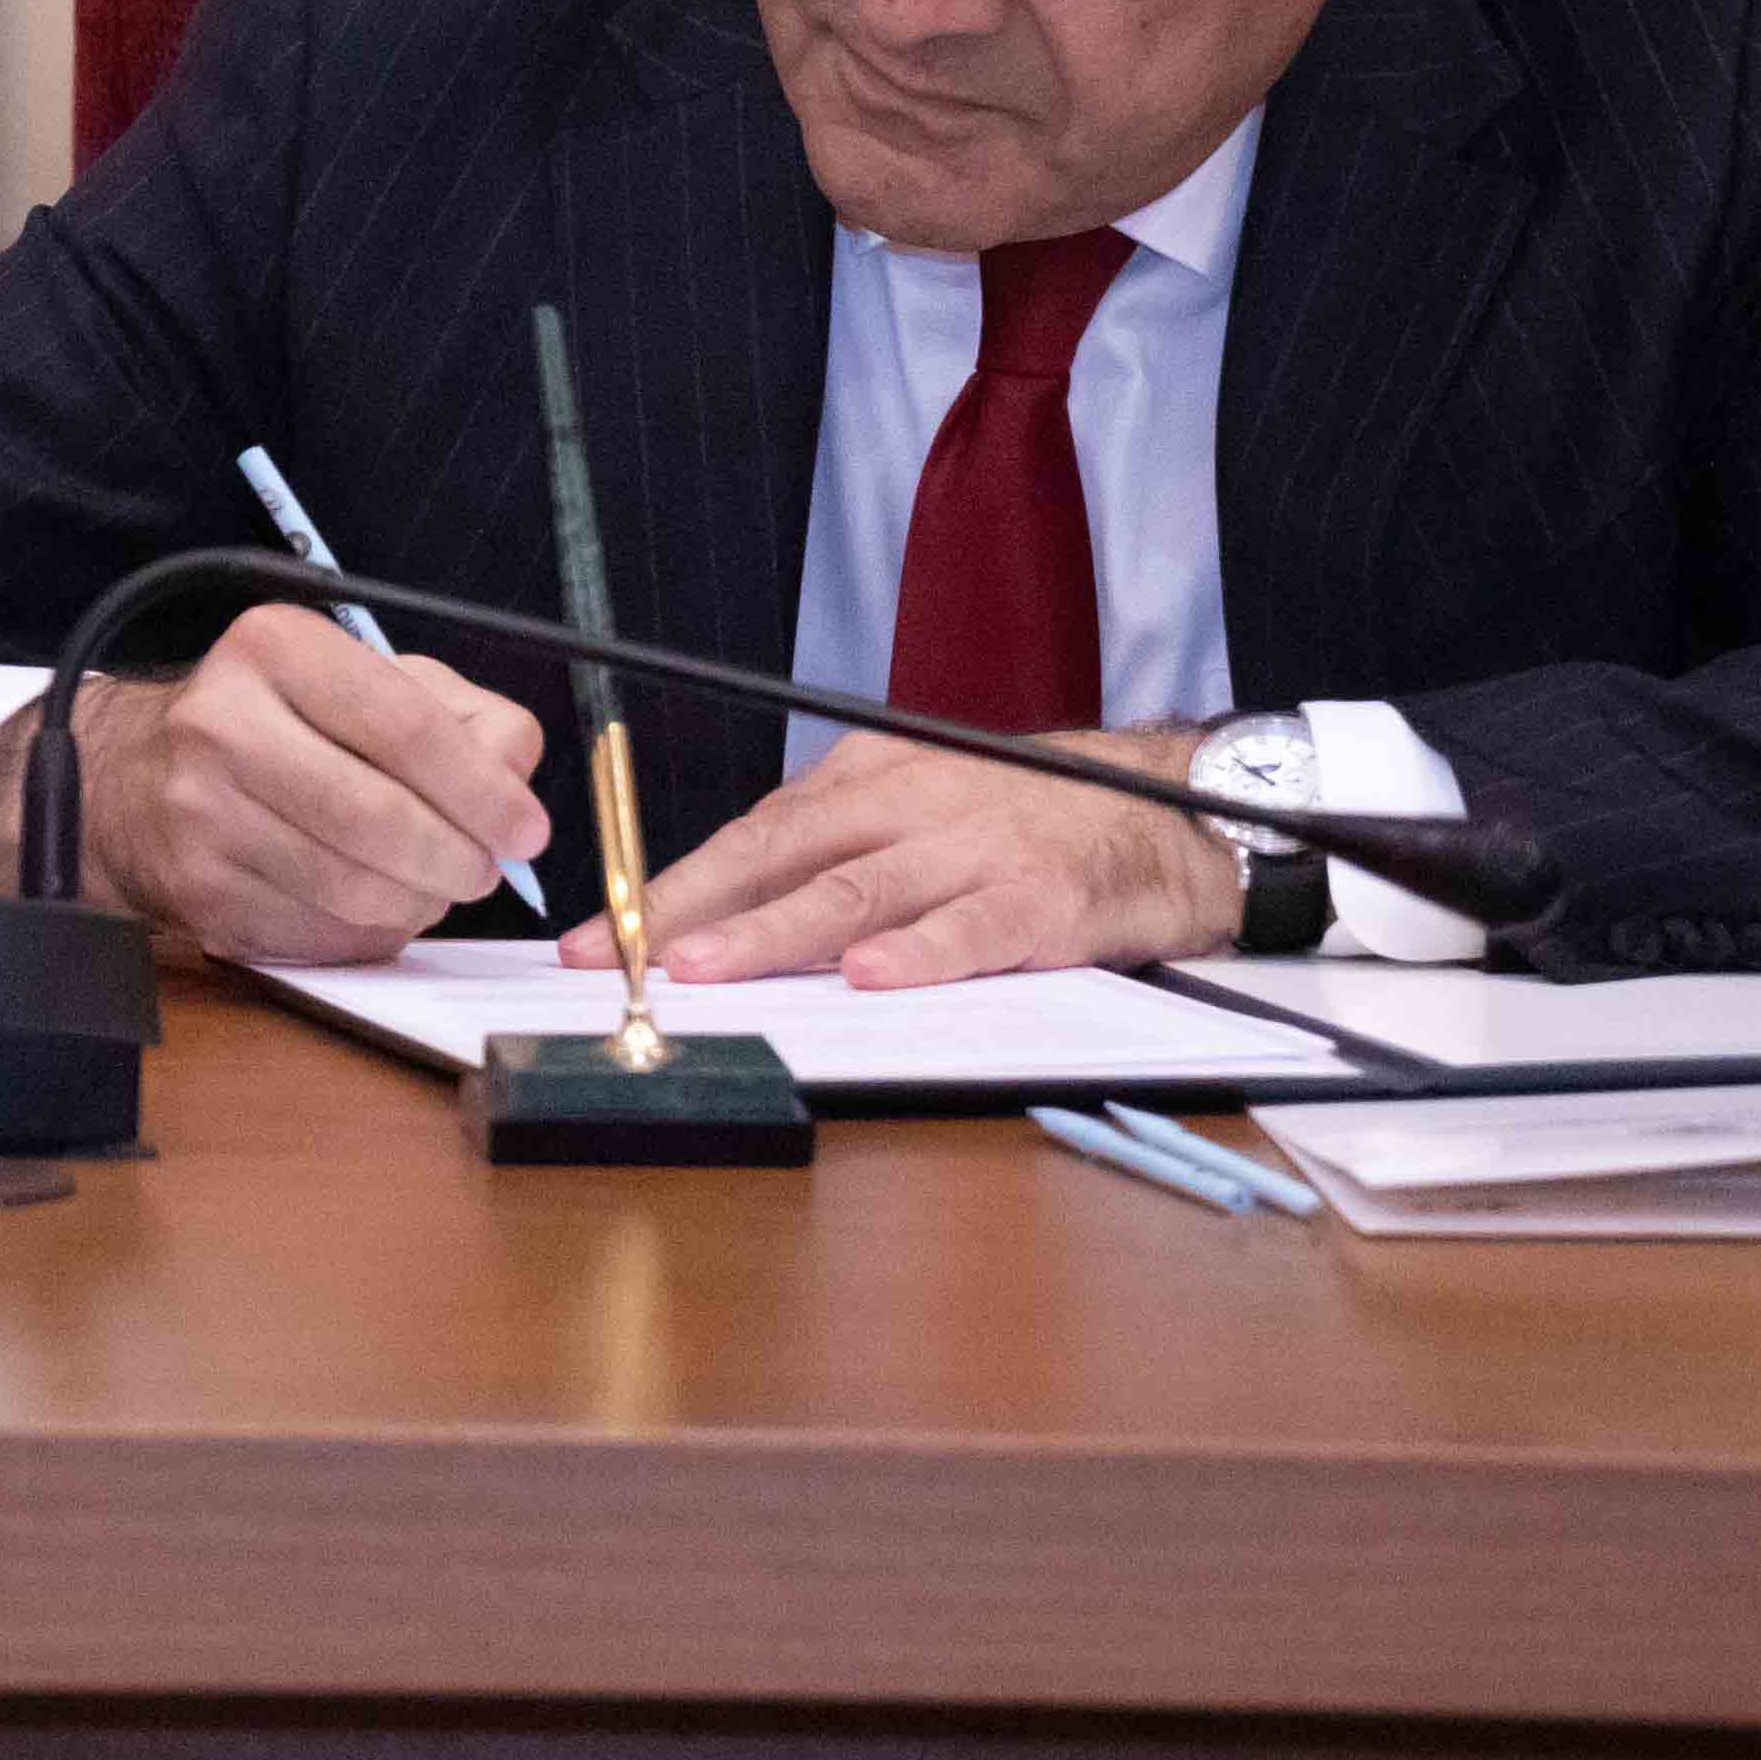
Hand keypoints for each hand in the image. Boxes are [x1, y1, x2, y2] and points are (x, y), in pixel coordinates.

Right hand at [0, 608, 550, 964]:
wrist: (132, 779)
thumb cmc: (273, 724)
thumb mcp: (360, 680)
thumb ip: (457, 714)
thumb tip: (514, 778)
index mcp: (275, 648)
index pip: (404, 726)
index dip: (482, 789)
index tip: (526, 828)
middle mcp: (223, 723)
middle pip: (381, 817)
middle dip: (459, 858)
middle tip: (485, 868)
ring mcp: (202, 813)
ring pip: (354, 887)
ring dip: (419, 901)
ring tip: (429, 885)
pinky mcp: (198, 890)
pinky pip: (319, 933)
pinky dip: (366, 931)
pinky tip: (369, 904)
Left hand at [570, 721, 1230, 985]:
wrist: (1162, 809)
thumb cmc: (1020, 821)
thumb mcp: (913, 814)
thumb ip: (832, 855)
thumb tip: (724, 914)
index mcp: (866, 783)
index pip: (749, 836)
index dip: (669, 886)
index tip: (598, 931)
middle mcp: (908, 804)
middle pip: (779, 856)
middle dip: (689, 910)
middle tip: (621, 954)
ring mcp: (973, 847)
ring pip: (855, 890)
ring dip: (773, 932)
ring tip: (709, 968)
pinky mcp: (1041, 895)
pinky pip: (972, 926)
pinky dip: (918, 951)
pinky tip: (869, 976)